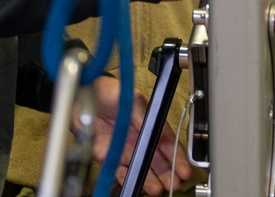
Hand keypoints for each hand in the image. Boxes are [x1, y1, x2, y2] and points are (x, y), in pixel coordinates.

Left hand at [88, 76, 191, 195]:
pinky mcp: (108, 156)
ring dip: (150, 179)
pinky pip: (120, 170)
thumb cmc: (112, 93)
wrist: (85, 97)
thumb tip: (155, 130)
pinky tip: (135, 184)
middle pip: (157, 160)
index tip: (183, 169)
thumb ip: (144, 116)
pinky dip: (127, 178)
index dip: (177, 157)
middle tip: (175, 184)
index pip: (168, 143)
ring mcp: (125, 149)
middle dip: (168, 173)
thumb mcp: (133, 100)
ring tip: (158, 189)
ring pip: (141, 168)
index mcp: (150, 124)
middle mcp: (139, 139)